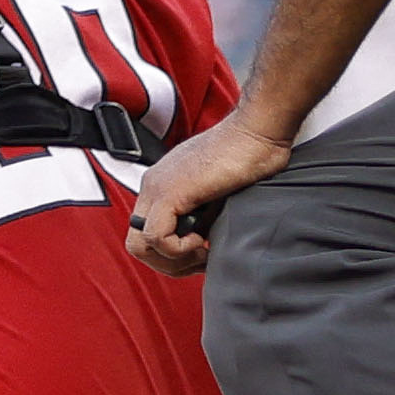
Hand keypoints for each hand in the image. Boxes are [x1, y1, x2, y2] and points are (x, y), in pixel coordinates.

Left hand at [124, 112, 295, 275]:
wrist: (257, 130)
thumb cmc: (249, 157)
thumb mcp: (218, 195)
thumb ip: (203, 216)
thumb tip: (204, 246)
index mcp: (162, 186)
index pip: (146, 234)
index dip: (171, 255)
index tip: (201, 255)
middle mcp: (153, 187)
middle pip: (137, 245)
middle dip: (169, 264)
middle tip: (201, 259)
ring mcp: (157, 188)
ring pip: (139, 246)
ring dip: (174, 260)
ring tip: (203, 250)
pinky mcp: (170, 192)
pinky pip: (156, 237)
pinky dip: (179, 249)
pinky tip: (202, 239)